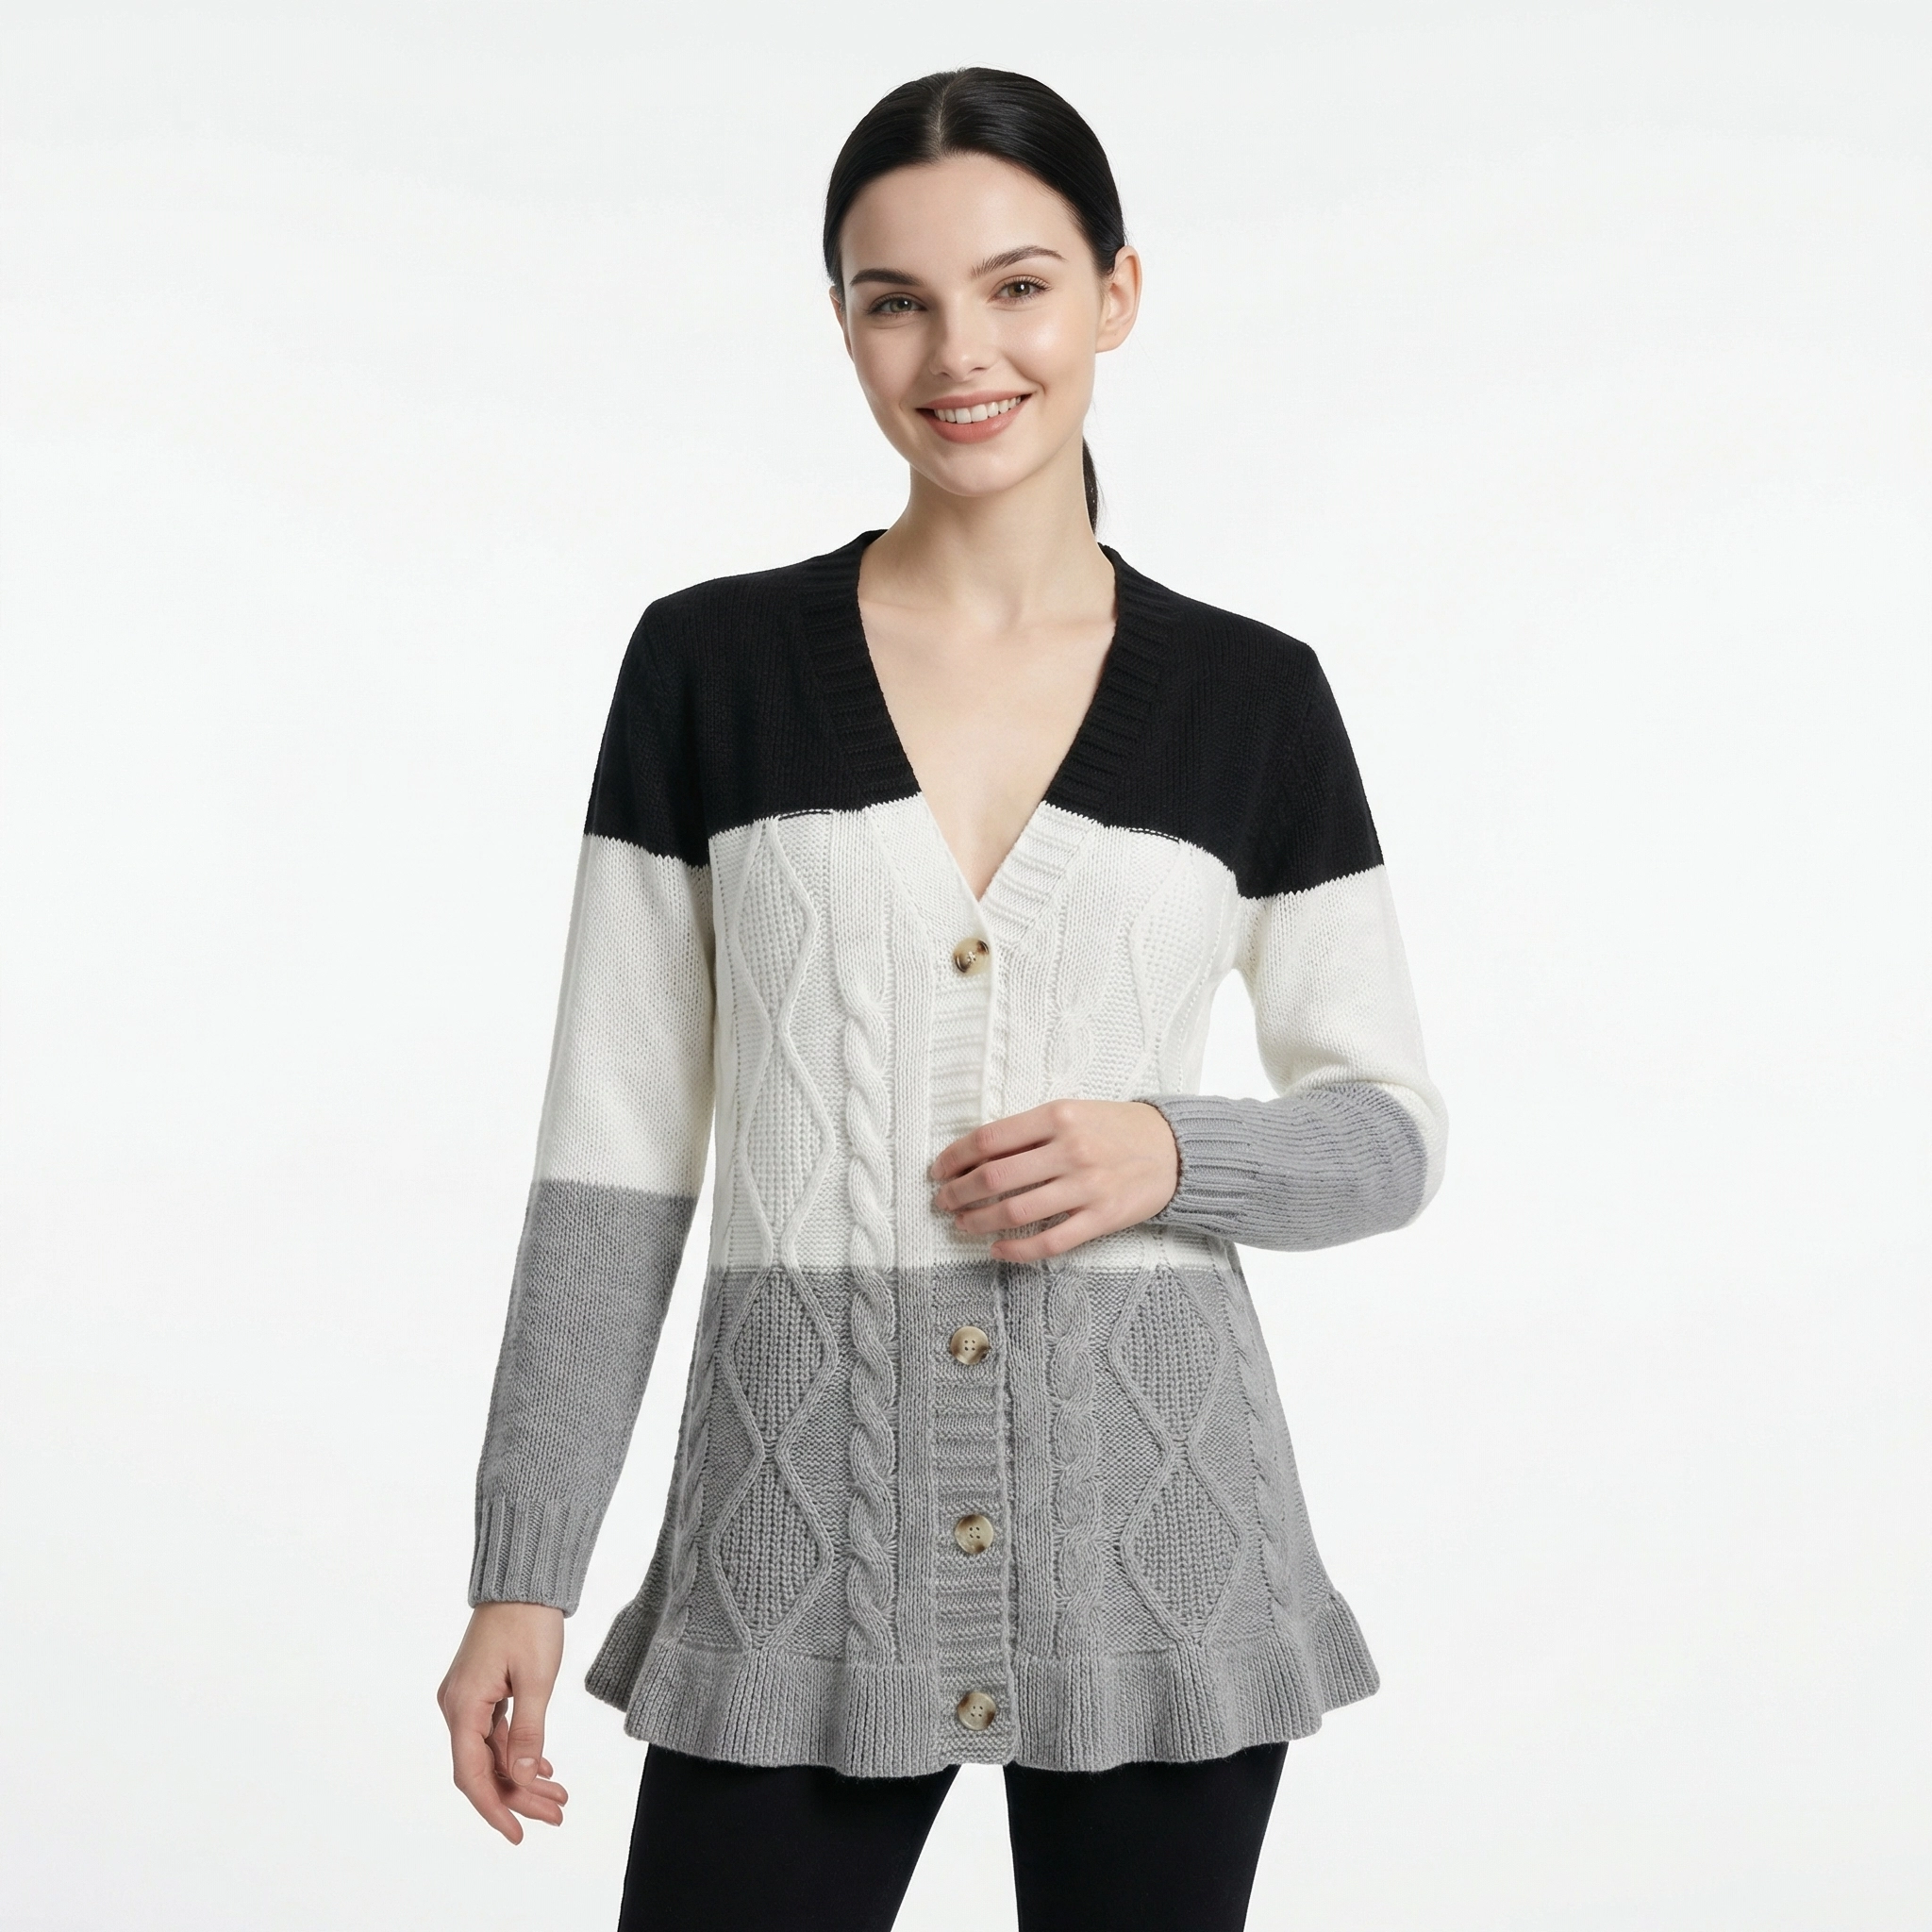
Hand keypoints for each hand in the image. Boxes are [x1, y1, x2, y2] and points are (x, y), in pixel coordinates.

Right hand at [436, 1601, 569, 1842]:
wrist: (523, 1580)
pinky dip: (519, 1751)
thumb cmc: (529, 1622)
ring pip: (493, 1752)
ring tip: (559, 1796)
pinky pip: (496, 1732)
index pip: (472, 1775)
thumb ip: (528, 1733)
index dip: (494, 1808)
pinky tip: (543, 1767)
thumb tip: (520, 1779)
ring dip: (523, 1775)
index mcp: (463, 1707)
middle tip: (556, 1815)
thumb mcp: (537, 1680)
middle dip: (519, 1796)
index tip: (517, 1834)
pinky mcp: (481, 1689)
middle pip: (484, 1768)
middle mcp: (458, 1706)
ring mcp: (467, 1698)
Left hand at [928, 1098, 1179, 1260]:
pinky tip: (997, 1249)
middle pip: (995, 1177)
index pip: (990, 1139)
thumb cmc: (1114, 1129)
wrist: (1174, 1148)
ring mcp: (1087, 1186)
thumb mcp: (1072, 1112)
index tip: (938, 1170)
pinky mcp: (1102, 1218)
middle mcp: (1071, 1150)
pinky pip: (1051, 1241)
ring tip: (962, 1224)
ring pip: (1017, 1211)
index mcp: (1058, 1116)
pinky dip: (1017, 1250)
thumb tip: (974, 1155)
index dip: (955, 1157)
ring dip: (979, 1221)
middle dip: (958, 1193)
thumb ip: (1029, 1131)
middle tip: (942, 1202)